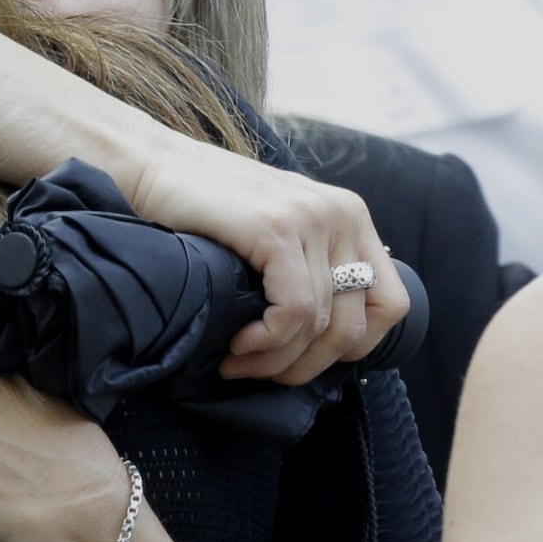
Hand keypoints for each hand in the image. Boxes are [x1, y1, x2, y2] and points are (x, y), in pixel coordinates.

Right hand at [109, 132, 405, 385]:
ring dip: (275, 360)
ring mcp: (313, 218)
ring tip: (238, 363)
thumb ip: (309, 269)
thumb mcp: (276, 234)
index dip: (356, 348)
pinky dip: (266, 341)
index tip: (306, 358)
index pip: (390, 305)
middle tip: (260, 375)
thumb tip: (328, 340)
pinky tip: (238, 344)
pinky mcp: (277, 228)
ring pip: (319, 325)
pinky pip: (294, 310)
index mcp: (351, 216)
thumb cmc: (205, 211)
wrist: (152, 166)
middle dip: (305, 366)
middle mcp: (343, 213)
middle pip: (353, 326)